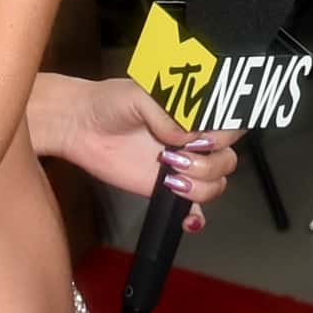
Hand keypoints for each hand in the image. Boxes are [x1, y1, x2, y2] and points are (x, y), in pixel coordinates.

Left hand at [28, 75, 240, 234]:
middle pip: (228, 158)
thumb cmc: (111, 102)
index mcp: (195, 112)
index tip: (200, 136)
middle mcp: (195, 139)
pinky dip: (195, 217)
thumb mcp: (139, 94)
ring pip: (216, 183)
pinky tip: (186, 219)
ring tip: (170, 176)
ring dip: (199, 184)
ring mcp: (183, 165)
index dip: (223, 133)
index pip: (231, 123)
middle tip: (178, 154)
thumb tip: (184, 137)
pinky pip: (194, 208)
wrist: (81, 126)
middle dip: (209, 161)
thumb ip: (166, 111)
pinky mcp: (167, 188)